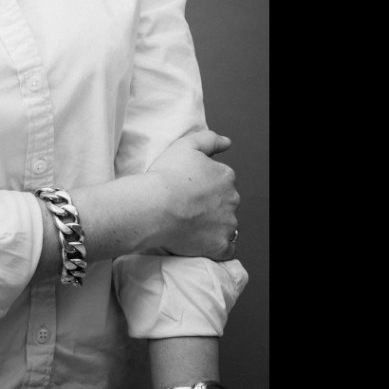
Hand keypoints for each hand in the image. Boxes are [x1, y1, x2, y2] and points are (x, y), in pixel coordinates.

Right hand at [145, 130, 238, 259]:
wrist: (156, 206)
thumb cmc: (167, 176)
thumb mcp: (186, 145)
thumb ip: (210, 140)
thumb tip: (227, 143)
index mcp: (225, 176)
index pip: (221, 180)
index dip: (203, 184)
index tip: (188, 187)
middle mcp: (232, 200)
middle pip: (225, 202)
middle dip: (210, 204)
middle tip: (186, 204)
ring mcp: (228, 225)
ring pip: (226, 225)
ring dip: (213, 224)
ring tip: (188, 222)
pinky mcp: (221, 246)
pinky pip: (225, 248)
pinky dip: (215, 245)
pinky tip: (198, 239)